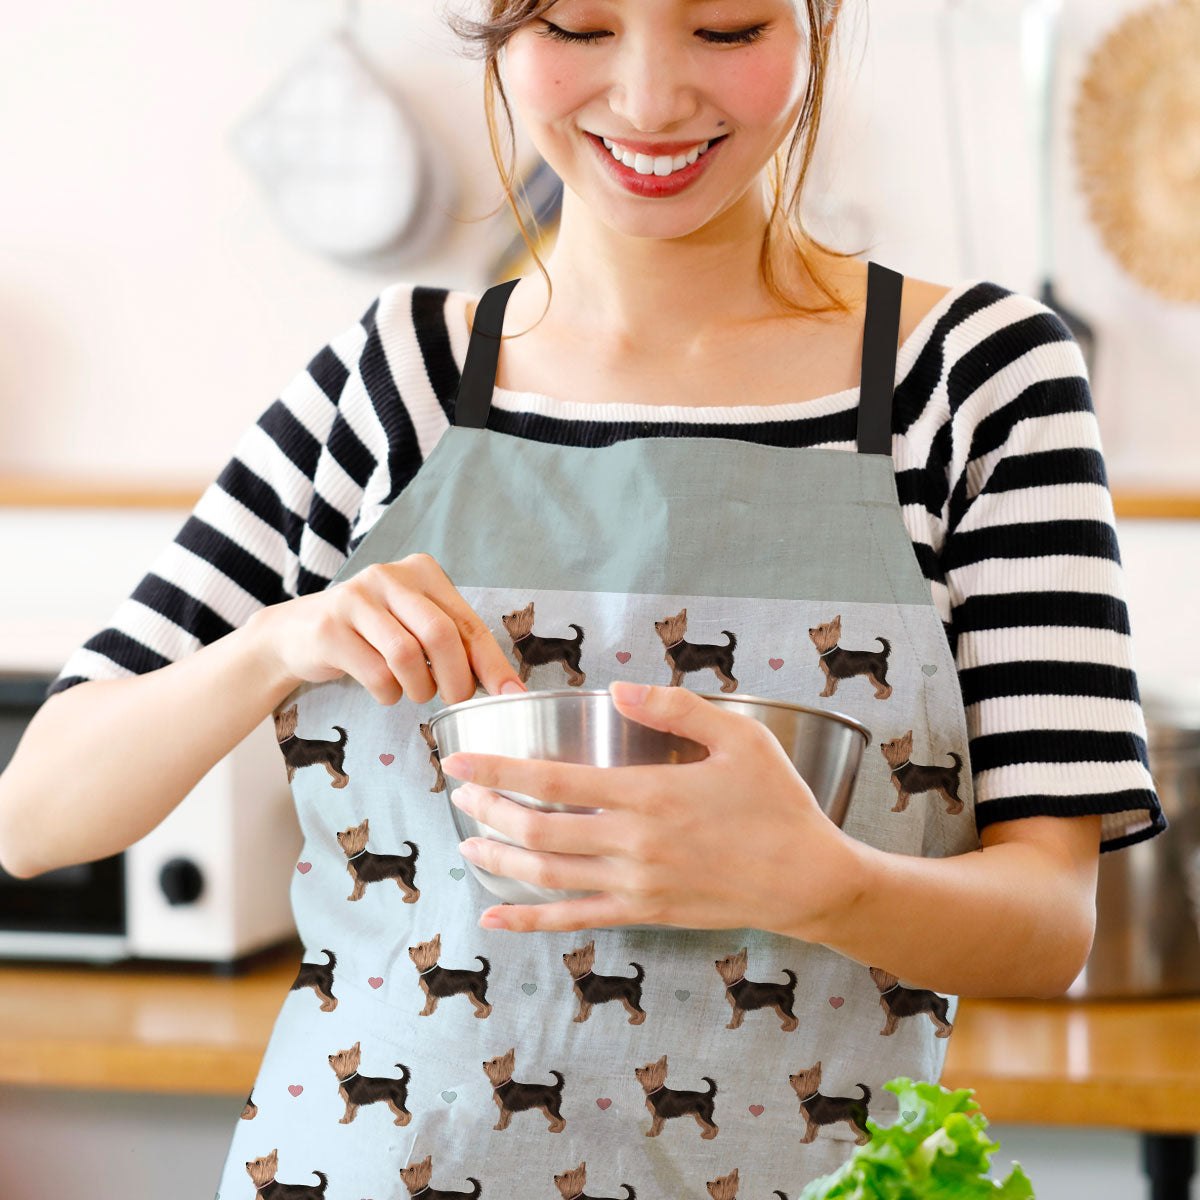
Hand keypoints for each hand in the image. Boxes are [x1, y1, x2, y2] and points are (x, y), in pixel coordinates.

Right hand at [247, 553, 526, 705]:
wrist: (297, 633)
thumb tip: (507, 685)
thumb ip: (455, 642)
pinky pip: (376, 674)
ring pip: (407, 656)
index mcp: (421, 572)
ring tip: (415, 693)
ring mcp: (356, 599)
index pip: (468, 622)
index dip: (492, 663)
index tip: (513, 695)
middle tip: (455, 701)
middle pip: (441, 635)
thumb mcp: (414, 625)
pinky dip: (389, 694)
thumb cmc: (370, 634)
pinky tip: (385, 691)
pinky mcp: (330, 628)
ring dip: (419, 689)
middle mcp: (389, 577)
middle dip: (456, 680)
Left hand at [441, 680, 854, 935]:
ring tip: (467, 844)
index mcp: (650, 794)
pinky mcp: (644, 913)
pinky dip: (530, 922)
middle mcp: (633, 843)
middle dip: (488, 811)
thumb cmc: (779, 803)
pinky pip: (574, 920)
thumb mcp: (741, 737)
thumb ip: (677, 708)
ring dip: (499, 860)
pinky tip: (496, 920)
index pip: (554, 781)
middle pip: (538, 830)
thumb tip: (618, 689)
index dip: (498, 770)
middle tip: (458, 794)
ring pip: (547, 876)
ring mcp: (635, 885)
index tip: (458, 761)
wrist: (810, 881)